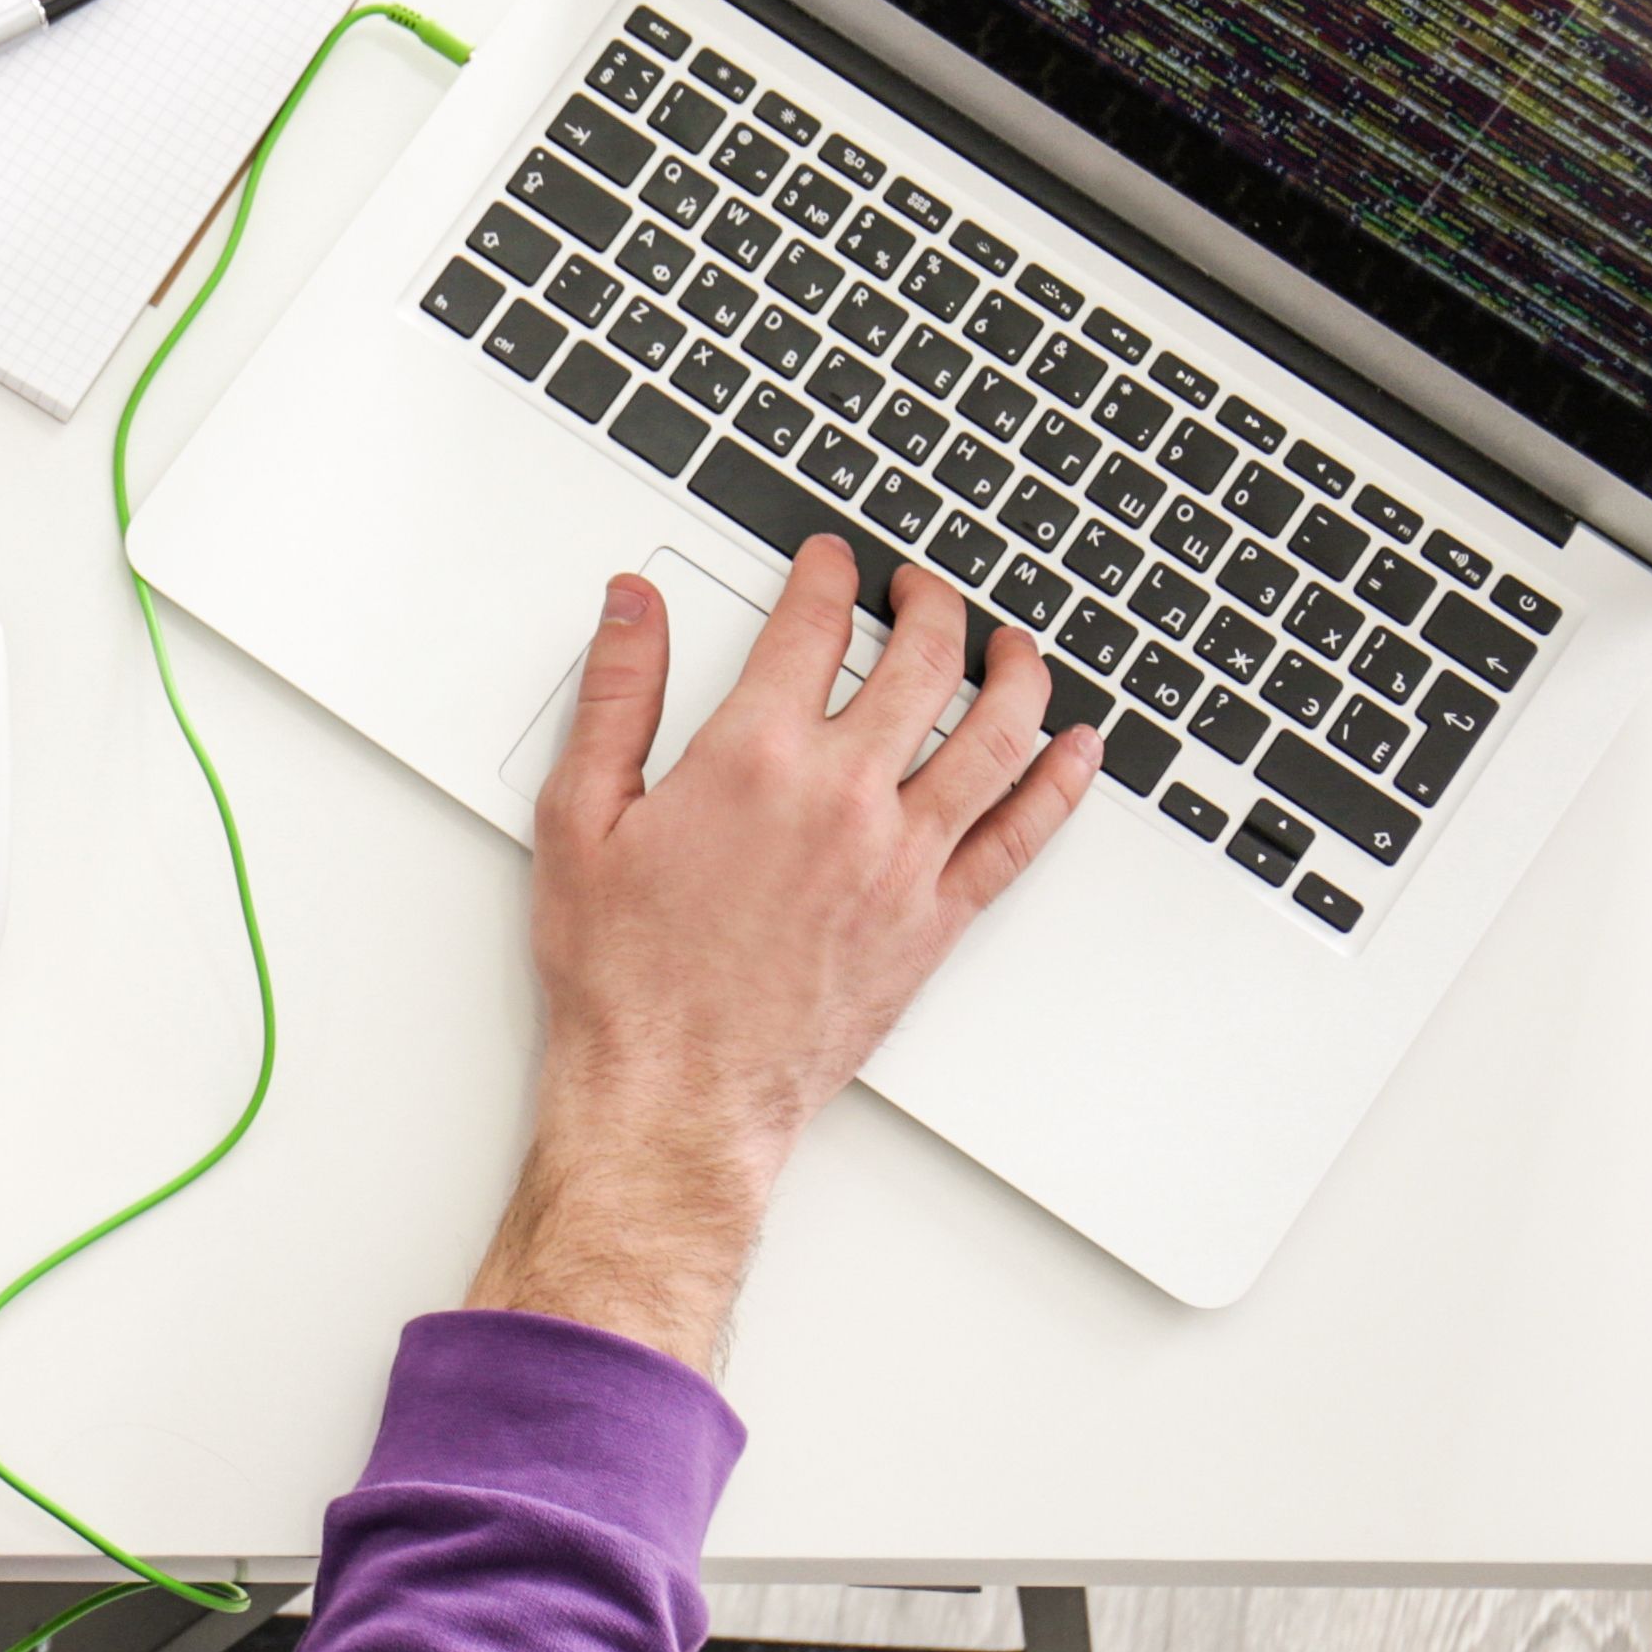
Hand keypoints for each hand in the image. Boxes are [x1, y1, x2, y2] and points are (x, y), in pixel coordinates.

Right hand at [468, 546, 1092, 1369]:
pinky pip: (1020, 835)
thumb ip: (614, 695)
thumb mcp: (578, 815)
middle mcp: (843, 798)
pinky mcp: (935, 919)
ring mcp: (903, 859)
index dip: (826, 575)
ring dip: (1014, 674)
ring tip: (1013, 644)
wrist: (676, 1092)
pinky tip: (1073, 751)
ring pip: (993, 736)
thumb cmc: (624, 973)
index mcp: (753, 759)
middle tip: (921, 586)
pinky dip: (1058, 784)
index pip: (811, 626)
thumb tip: (633, 607)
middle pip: (920, 664)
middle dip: (929, 604)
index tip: (830, 558)